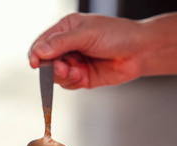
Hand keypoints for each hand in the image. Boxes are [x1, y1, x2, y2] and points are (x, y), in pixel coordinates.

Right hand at [28, 13, 145, 88]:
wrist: (140, 51)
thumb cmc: (118, 34)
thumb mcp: (87, 34)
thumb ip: (62, 43)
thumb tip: (39, 51)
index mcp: (65, 29)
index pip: (42, 43)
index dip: (36, 54)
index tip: (35, 63)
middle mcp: (67, 46)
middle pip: (46, 62)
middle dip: (52, 68)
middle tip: (64, 69)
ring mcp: (74, 62)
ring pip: (56, 76)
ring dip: (63, 76)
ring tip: (77, 72)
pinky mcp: (82, 77)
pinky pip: (68, 85)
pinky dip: (72, 83)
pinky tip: (82, 77)